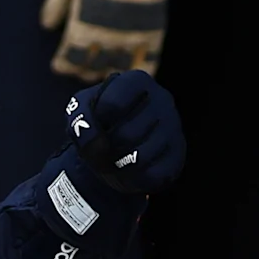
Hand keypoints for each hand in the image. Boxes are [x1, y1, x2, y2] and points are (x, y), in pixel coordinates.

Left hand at [40, 0, 177, 77]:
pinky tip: (132, 72)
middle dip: (84, 70)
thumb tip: (46, 26)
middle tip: (82, 69)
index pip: (71, 58)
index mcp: (83, 25)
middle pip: (92, 67)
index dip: (64, 65)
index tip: (59, 65)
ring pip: (117, 69)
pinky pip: (147, 63)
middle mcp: (106, 36)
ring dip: (107, 72)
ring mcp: (131, 36)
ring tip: (103, 70)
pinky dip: (139, 72)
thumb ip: (56, 3)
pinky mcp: (153, 32)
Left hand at [68, 71, 182, 194]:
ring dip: (118, 166)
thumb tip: (91, 136)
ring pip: (139, 158)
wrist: (119, 148)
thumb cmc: (101, 124)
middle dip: (105, 151)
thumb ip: (80, 116)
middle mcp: (162, 99)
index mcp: (137, 81)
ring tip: (115, 160)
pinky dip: (135, 178)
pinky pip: (152, 175)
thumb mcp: (81, 113)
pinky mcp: (178, 154)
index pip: (111, 105)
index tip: (95, 126)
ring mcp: (174, 127)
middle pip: (124, 136)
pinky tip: (133, 169)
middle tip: (101, 152)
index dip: (94, 124)